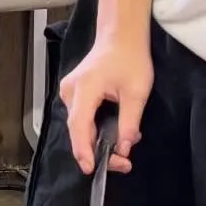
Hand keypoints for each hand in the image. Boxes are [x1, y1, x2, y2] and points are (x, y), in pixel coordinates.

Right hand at [60, 32, 153, 175]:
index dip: (84, 150)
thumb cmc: (130, 60)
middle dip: (95, 150)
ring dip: (96, 140)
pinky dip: (94, 129)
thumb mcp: (136, 94)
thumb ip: (129, 123)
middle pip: (77, 129)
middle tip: (123, 163)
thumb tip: (124, 149)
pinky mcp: (74, 91)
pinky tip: (110, 135)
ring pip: (78, 124)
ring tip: (120, 152)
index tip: (92, 169)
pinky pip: (80, 116)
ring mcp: (69, 91)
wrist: (121, 36)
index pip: (79, 126)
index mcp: (84, 89)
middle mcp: (70, 91)